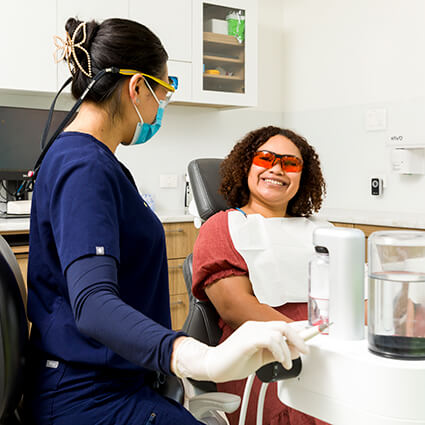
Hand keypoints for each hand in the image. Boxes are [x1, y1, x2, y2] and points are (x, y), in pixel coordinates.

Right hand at [172, 321, 307, 382]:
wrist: (214, 365)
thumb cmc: (234, 361)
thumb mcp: (262, 358)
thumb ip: (278, 353)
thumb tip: (296, 351)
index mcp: (258, 329)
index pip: (282, 325)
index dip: (300, 328)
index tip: (314, 330)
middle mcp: (255, 326)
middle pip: (283, 325)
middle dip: (299, 337)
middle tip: (306, 351)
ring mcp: (250, 330)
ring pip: (279, 332)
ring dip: (288, 349)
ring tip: (287, 362)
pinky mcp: (247, 339)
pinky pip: (269, 339)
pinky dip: (279, 350)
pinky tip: (280, 360)